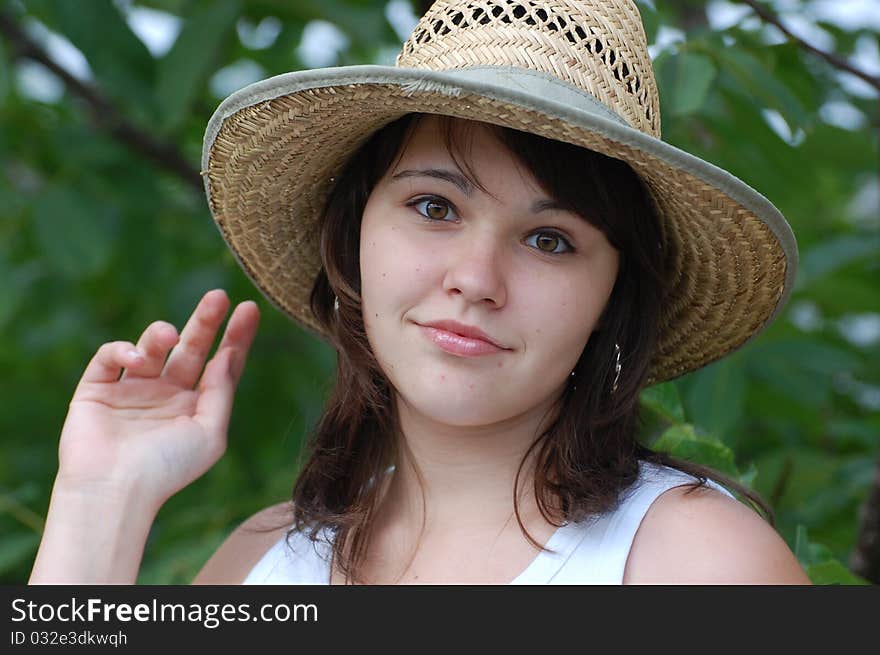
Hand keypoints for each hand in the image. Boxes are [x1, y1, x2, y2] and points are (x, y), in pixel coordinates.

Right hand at [56, 289, 259, 510]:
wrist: (114, 491)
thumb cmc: (167, 468)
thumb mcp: (209, 432)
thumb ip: (221, 391)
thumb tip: (229, 354)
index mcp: (194, 405)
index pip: (220, 364)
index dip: (236, 337)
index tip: (249, 309)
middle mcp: (165, 393)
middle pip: (190, 347)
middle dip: (205, 320)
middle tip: (218, 296)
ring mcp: (132, 388)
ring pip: (151, 346)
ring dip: (161, 334)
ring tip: (169, 335)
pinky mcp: (98, 388)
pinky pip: (111, 355)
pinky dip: (122, 349)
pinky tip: (135, 359)